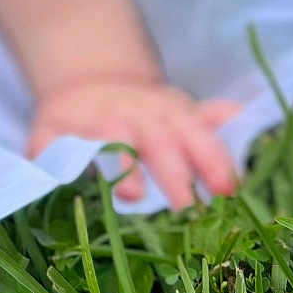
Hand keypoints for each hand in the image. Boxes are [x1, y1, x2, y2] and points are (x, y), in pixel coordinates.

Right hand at [27, 78, 239, 209]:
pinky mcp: (51, 127)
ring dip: (121, 161)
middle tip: (189, 208)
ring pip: (107, 135)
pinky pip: (50, 141)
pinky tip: (61, 175)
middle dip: (173, 172)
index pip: (193, 130)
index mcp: (165, 110)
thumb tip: (242, 118)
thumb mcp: (177, 114)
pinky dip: (53, 155)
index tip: (229, 189)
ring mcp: (90, 117)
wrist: (86, 84)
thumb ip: (207, 126)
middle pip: (154, 138)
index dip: (211, 157)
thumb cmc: (143, 116)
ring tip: (133, 195)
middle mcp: (130, 112)